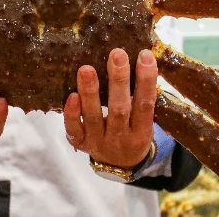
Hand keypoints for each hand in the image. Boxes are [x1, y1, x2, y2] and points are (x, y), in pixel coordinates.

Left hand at [63, 48, 157, 167]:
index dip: (146, 80)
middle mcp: (121, 138)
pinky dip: (72, 113)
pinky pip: (74, 129)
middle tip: (117, 54)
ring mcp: (99, 142)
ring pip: (94, 117)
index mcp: (142, 132)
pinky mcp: (81, 143)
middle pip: (119, 109)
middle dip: (118, 80)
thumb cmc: (133, 131)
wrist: (121, 165)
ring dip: (90, 92)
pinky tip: (71, 95)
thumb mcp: (144, 121)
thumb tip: (141, 56)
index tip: (144, 55)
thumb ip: (142, 97)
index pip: (145, 104)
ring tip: (86, 69)